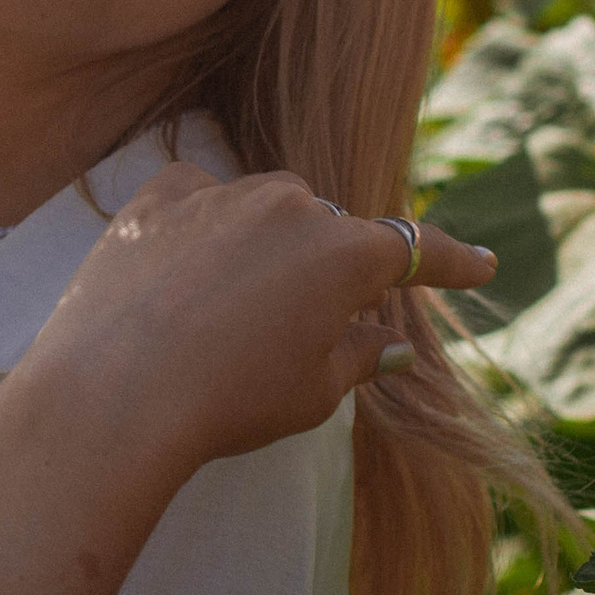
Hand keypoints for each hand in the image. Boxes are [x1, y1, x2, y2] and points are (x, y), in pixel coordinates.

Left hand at [16, 165, 494, 477]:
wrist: (114, 393)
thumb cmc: (227, 401)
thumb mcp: (312, 391)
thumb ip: (358, 355)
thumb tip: (389, 344)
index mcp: (344, 253)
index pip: (414, 249)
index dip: (450, 263)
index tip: (480, 266)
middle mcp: (288, 206)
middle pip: (329, 226)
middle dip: (328, 263)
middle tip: (306, 317)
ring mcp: (218, 193)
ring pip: (263, 206)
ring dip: (264, 240)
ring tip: (231, 306)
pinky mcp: (154, 199)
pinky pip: (197, 195)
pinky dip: (202, 222)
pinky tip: (183, 268)